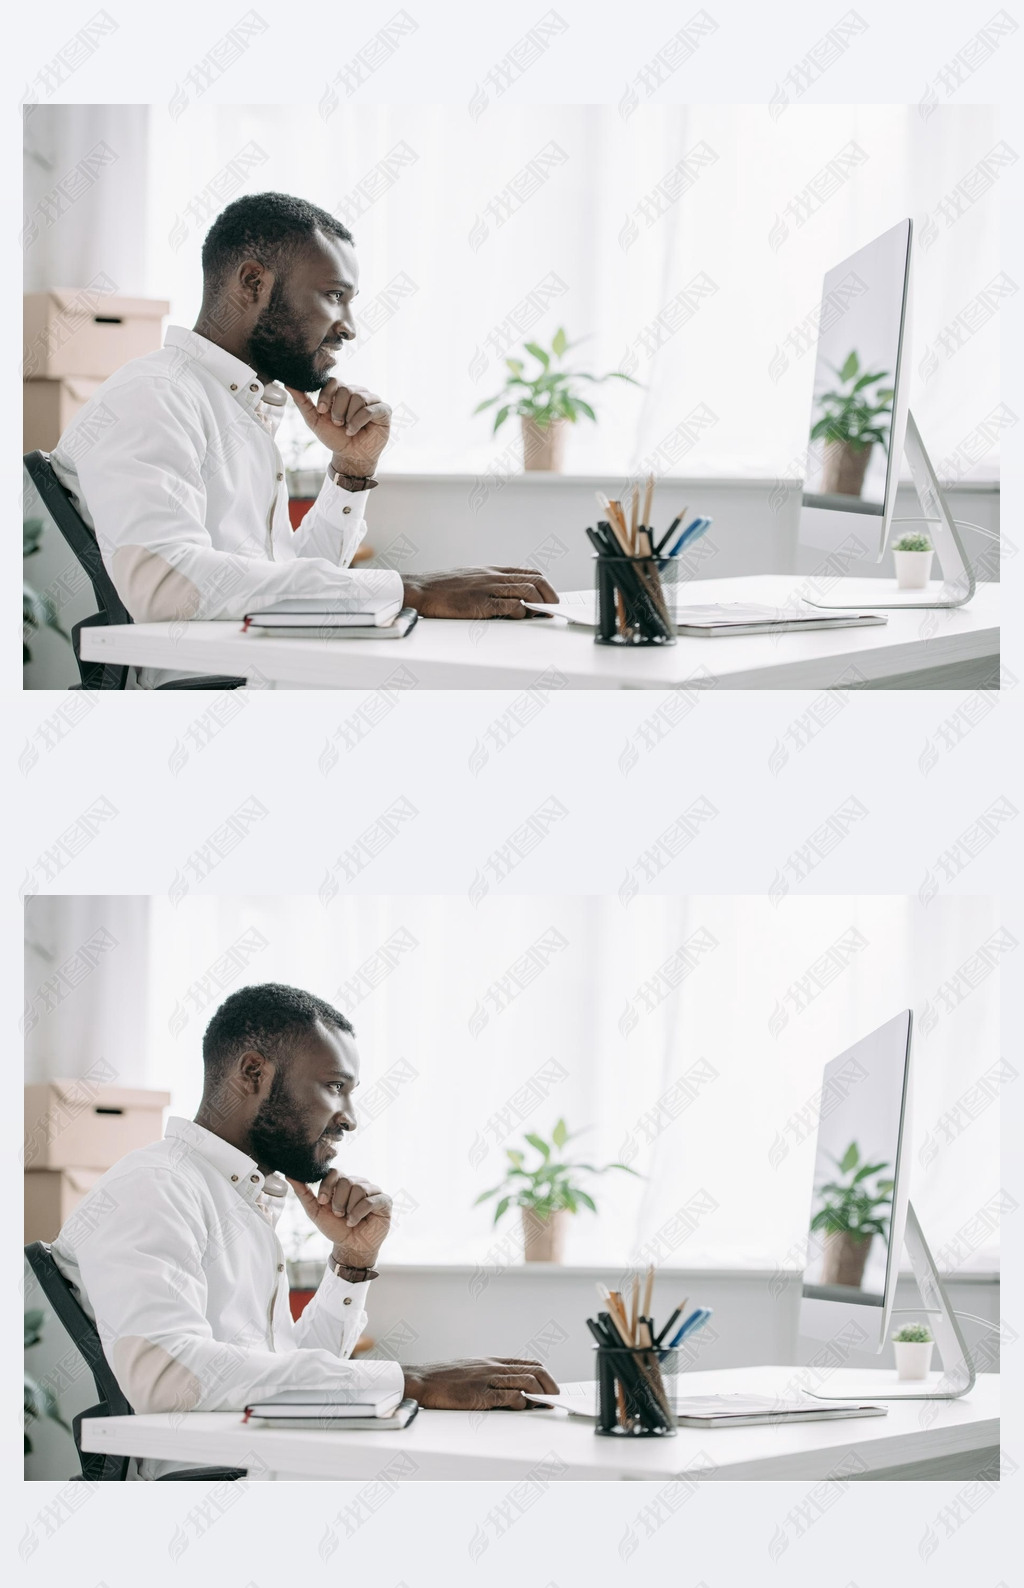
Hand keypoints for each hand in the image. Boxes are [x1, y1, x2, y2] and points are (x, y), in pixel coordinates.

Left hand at [286, 380, 390, 476]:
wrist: (350, 457)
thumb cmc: (335, 438)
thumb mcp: (314, 420)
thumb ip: (302, 402)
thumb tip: (288, 383)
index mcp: (342, 392)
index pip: (334, 381)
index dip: (326, 395)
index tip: (321, 411)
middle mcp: (358, 392)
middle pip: (346, 389)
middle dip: (338, 410)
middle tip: (338, 424)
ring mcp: (372, 400)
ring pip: (358, 398)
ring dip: (349, 418)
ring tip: (348, 429)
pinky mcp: (384, 410)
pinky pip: (370, 409)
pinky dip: (359, 422)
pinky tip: (355, 430)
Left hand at [286, 1172, 391, 1267]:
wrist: (351, 1247)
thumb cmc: (335, 1229)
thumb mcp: (315, 1211)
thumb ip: (303, 1193)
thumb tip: (289, 1175)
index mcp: (343, 1183)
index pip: (335, 1172)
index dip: (327, 1186)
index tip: (322, 1202)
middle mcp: (359, 1183)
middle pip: (347, 1180)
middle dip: (338, 1201)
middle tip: (338, 1215)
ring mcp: (373, 1190)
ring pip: (359, 1189)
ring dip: (349, 1209)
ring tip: (348, 1219)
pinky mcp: (384, 1200)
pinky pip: (371, 1200)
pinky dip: (359, 1213)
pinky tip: (355, 1222)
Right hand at [401, 567, 557, 618]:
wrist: (421, 590)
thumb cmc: (444, 587)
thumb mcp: (472, 578)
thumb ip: (491, 584)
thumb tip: (510, 597)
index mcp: (493, 570)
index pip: (529, 572)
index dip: (545, 585)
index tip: (550, 598)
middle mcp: (494, 576)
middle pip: (534, 580)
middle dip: (549, 595)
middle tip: (552, 608)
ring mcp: (487, 588)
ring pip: (526, 591)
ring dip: (539, 605)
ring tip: (540, 615)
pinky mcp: (480, 603)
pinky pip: (508, 605)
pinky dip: (520, 612)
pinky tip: (520, 617)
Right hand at [401, 1358, 557, 1409]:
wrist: (423, 1380)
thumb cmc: (446, 1378)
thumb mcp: (473, 1370)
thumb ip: (492, 1377)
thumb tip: (513, 1391)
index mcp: (493, 1361)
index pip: (529, 1363)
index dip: (545, 1375)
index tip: (552, 1388)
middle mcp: (493, 1367)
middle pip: (533, 1370)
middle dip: (549, 1385)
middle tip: (554, 1398)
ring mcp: (487, 1379)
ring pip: (524, 1381)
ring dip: (539, 1394)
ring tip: (543, 1404)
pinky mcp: (479, 1394)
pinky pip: (506, 1396)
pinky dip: (519, 1401)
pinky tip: (522, 1407)